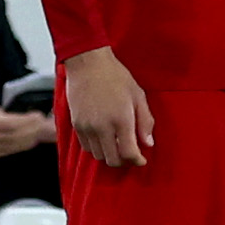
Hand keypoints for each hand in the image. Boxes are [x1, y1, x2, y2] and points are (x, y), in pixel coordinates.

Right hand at [0, 101, 54, 162]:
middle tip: (54, 125)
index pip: (9, 124)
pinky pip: (10, 151)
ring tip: (49, 133)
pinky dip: (24, 145)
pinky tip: (32, 141)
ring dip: (34, 138)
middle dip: (37, 131)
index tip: (40, 116)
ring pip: (17, 145)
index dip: (26, 121)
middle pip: (18, 136)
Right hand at [63, 47, 153, 166]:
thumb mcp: (138, 95)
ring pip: (99, 156)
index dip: (137, 161)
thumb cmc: (114, 75)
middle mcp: (102, 126)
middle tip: (131, 155)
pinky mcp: (76, 125)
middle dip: (124, 162)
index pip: (129, 153)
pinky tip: (105, 138)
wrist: (87, 63)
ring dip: (110, 155)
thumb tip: (148, 143)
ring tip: (117, 145)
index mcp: (121, 119)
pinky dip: (97, 148)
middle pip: (113, 160)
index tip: (141, 159)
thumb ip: (145, 121)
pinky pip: (86, 147)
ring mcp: (87, 127)